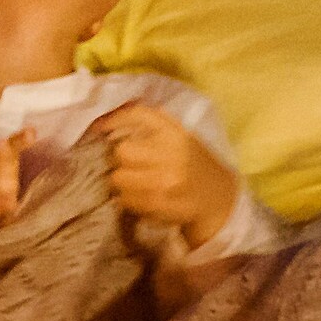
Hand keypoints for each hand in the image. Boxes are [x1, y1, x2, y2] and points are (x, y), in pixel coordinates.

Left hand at [85, 103, 237, 249]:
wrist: (219, 199)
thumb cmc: (194, 163)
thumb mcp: (181, 135)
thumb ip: (152, 122)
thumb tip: (111, 117)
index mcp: (176, 134)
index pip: (138, 116)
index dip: (115, 119)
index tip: (101, 127)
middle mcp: (171, 154)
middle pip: (121, 151)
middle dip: (119, 158)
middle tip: (129, 164)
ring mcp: (165, 180)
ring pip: (118, 177)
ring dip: (122, 181)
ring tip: (135, 182)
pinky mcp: (159, 204)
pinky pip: (125, 199)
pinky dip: (128, 199)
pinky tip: (141, 196)